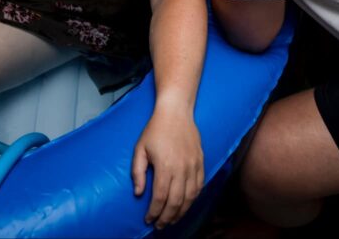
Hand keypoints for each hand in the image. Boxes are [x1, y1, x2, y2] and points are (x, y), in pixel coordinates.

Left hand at [132, 102, 203, 228]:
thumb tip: (138, 193)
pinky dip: (193, 199)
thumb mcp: (140, 149)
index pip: (161, 197)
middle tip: (160, 225)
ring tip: (172, 220)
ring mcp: (193, 165)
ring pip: (190, 197)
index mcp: (165, 166)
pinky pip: (199, 186)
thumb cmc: (155, 129)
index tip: (148, 219)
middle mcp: (181, 168)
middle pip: (176, 201)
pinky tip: (186, 205)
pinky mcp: (201, 162)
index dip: (154, 212)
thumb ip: (137, 172)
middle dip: (167, 217)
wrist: (176, 112)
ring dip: (181, 212)